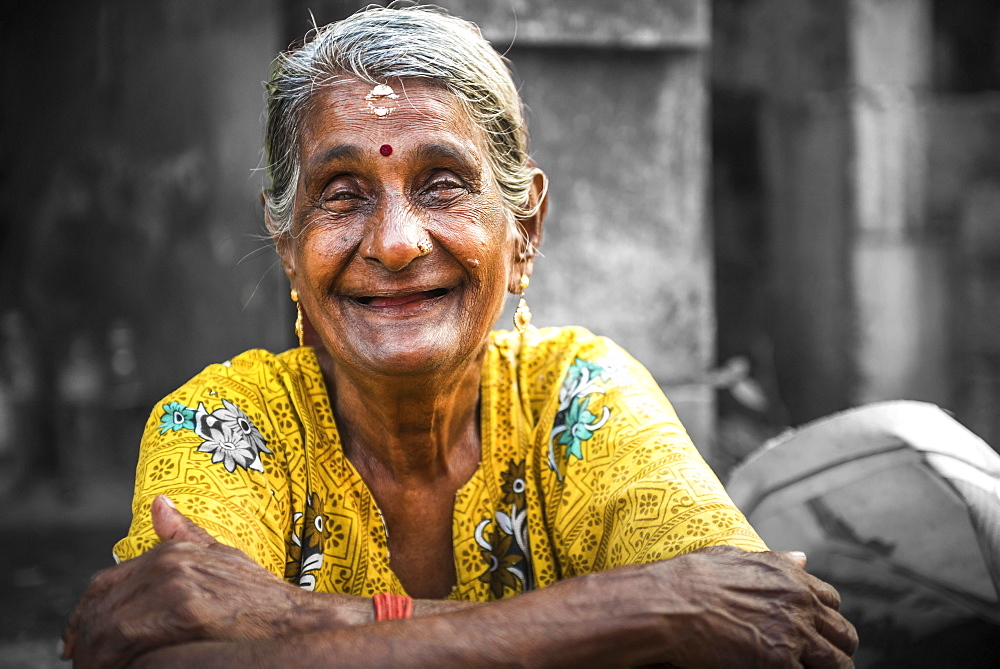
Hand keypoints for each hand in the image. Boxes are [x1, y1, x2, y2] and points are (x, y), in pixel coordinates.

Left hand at [61, 495, 340, 668]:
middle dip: (84, 642)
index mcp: (172, 553)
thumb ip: (186, 535)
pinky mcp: (185, 611)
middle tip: (84, 664)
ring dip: (95, 656)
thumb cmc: (262, 598)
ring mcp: (177, 585)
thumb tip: (158, 504)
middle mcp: (170, 563)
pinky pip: (127, 640)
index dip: (82, 618)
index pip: (102, 585)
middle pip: (99, 608)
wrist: (299, 619)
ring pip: (107, 627)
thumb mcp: (222, 558)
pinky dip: (114, 660)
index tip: (77, 645)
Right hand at [609, 546, 856, 667]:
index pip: (832, 601)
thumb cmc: (691, 579)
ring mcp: (794, 634)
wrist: (670, 603)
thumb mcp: (733, 557)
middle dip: (836, 648)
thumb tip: (801, 558)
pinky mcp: (781, 662)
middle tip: (822, 661)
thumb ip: (774, 561)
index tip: (816, 630)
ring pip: (838, 663)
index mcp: (790, 577)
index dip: (825, 618)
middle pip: (844, 634)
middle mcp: (800, 603)